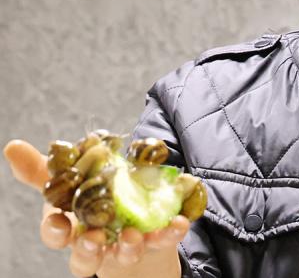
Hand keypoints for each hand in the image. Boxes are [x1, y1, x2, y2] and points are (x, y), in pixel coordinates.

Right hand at [4, 139, 188, 277]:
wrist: (135, 220)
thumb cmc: (95, 200)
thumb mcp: (70, 182)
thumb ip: (43, 169)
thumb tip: (12, 146)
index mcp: (73, 225)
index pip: (55, 234)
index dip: (55, 231)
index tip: (60, 224)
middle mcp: (95, 242)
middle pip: (84, 254)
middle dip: (87, 249)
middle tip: (95, 240)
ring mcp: (124, 247)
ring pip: (119, 257)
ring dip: (126, 248)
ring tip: (133, 237)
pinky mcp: (154, 244)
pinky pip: (162, 242)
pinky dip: (170, 233)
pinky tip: (178, 222)